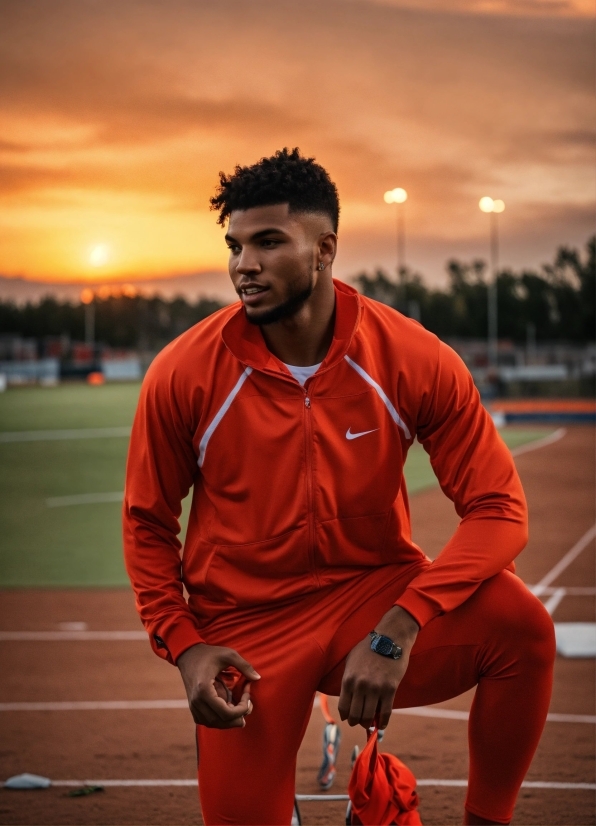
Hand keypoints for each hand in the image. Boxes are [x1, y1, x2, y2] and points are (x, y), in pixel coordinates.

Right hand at [177, 643, 260, 728]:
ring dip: (228, 721)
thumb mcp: (229, 654)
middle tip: (248, 706)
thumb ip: (244, 666)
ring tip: (239, 709)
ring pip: (212, 723)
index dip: (242, 709)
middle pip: (220, 721)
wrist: (188, 654)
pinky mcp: (192, 706)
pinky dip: (218, 720)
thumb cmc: (209, 653)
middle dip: (237, 718)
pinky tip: (227, 710)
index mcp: (204, 690)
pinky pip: (205, 721)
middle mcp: (197, 701)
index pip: (226, 713)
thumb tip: (257, 678)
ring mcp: (193, 705)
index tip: (248, 695)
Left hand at [338, 606, 418, 730]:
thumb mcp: (351, 661)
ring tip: (370, 722)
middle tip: (359, 722)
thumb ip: (348, 679)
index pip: (343, 707)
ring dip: (368, 723)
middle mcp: (360, 686)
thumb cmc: (368, 648)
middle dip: (356, 722)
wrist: (389, 639)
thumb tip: (347, 697)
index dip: (345, 716)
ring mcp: (375, 689)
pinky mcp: (390, 689)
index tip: (348, 718)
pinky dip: (383, 722)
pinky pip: (386, 712)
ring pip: (369, 717)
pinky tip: (382, 724)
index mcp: (348, 679)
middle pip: (355, 716)